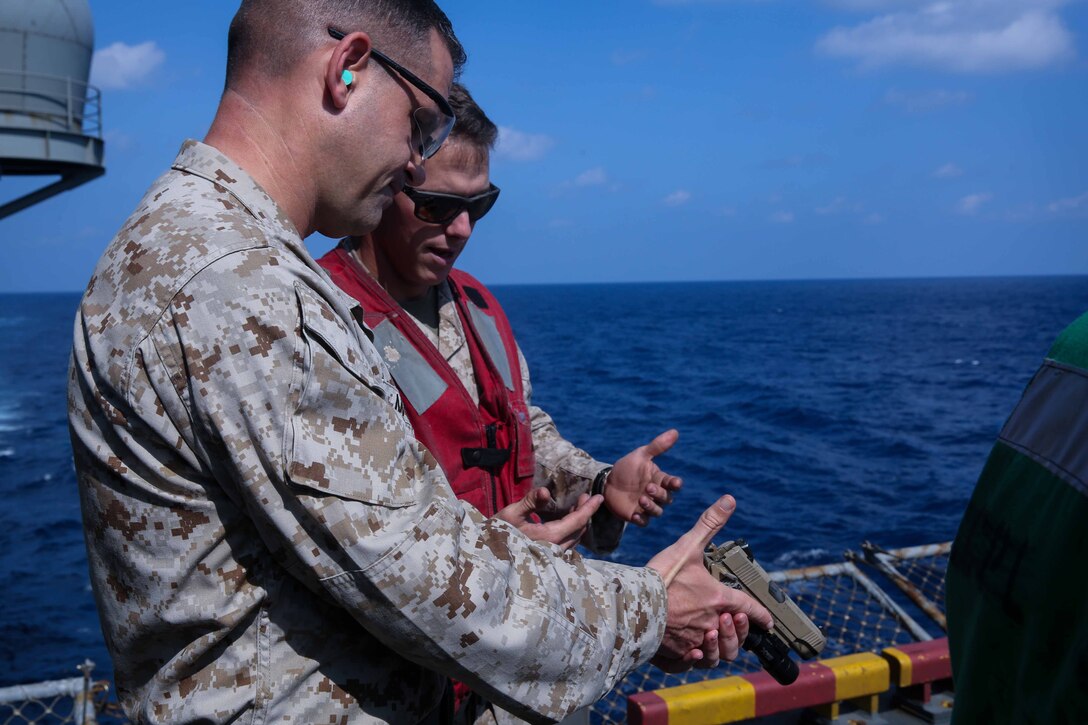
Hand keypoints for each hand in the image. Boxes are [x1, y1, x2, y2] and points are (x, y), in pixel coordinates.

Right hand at [494, 487, 602, 550]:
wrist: (485, 555)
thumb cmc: (496, 533)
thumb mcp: (511, 514)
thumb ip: (530, 501)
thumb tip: (546, 491)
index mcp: (548, 538)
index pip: (577, 521)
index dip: (589, 508)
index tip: (600, 497)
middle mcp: (553, 550)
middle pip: (578, 530)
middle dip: (584, 513)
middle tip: (586, 497)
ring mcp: (550, 556)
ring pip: (573, 538)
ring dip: (577, 522)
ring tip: (577, 505)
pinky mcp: (545, 558)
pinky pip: (565, 544)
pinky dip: (569, 530)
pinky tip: (565, 520)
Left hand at [606, 429, 682, 525]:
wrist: (608, 481)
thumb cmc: (628, 467)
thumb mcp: (640, 455)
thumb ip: (657, 446)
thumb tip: (675, 432)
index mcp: (659, 480)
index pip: (673, 484)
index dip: (675, 484)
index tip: (675, 482)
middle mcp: (656, 495)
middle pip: (666, 498)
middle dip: (660, 494)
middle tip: (648, 487)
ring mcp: (647, 506)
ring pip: (657, 511)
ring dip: (652, 507)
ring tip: (641, 499)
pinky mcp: (636, 516)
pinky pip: (644, 522)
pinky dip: (641, 519)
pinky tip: (635, 515)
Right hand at [646, 495, 772, 671]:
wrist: (634, 604)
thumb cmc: (662, 577)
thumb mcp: (688, 546)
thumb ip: (710, 523)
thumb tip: (730, 500)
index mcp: (719, 598)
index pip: (750, 608)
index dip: (761, 614)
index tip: (768, 621)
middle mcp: (712, 622)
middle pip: (736, 635)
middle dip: (740, 630)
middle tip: (735, 621)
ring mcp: (695, 640)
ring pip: (717, 652)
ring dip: (721, 644)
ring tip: (714, 632)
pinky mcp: (677, 651)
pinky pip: (693, 660)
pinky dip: (695, 656)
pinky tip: (692, 649)